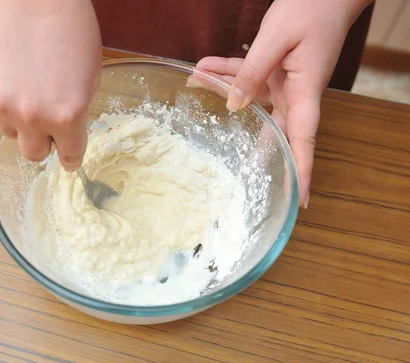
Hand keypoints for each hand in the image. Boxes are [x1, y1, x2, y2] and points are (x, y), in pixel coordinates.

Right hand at [0, 0, 101, 170]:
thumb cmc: (67, 29)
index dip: (70, 157)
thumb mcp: (90, 76)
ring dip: (17, 120)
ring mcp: (1, 106)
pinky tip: (7, 73)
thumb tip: (66, 133)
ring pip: (9, 132)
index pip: (70, 156)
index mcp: (67, 115)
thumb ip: (76, 111)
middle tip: (44, 123)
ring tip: (23, 86)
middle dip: (42, 143)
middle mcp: (32, 117)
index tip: (68, 159)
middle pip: (34, 155)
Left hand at [196, 0, 371, 207]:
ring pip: (251, 99)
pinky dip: (227, 71)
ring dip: (224, 92)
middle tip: (238, 177)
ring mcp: (285, 82)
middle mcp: (297, 93)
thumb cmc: (311, 8)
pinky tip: (202, 66)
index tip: (299, 200)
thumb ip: (252, 72)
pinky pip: (248, 76)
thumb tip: (234, 106)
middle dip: (255, 152)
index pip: (303, 140)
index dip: (302, 171)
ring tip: (194, 85)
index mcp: (305, 90)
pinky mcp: (275, 70)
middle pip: (275, 131)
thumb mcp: (276, 39)